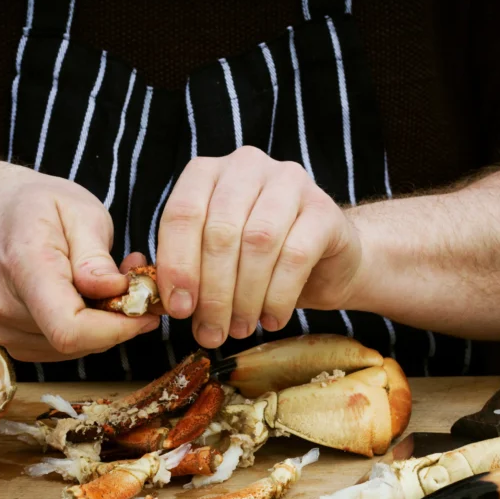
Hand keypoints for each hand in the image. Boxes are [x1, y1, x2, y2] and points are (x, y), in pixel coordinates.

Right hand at [0, 159, 158, 361]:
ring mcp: (2, 328)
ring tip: (107, 281)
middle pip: (76, 341)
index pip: (70, 328)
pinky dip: (84, 330)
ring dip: (102, 324)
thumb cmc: (34, 206)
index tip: (146, 311)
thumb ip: (95, 256)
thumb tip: (115, 292)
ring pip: (74, 349)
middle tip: (134, 282)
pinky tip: (85, 296)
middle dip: (116, 320)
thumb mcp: (77, 210)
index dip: (117, 329)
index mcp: (24, 266)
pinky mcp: (8, 339)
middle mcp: (5, 306)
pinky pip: (60, 349)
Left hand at [155, 146, 362, 347]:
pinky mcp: (324, 209)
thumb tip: (172, 306)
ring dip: (245, 297)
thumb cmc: (259, 259)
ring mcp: (289, 182)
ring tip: (240, 328)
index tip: (179, 309)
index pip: (182, 213)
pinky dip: (278, 295)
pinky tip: (272, 318)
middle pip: (220, 231)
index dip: (177, 265)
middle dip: (213, 292)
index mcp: (208, 172)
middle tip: (212, 331)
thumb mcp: (214, 260)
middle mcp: (247, 167)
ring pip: (257, 242)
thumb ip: (188, 272)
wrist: (326, 259)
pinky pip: (295, 255)